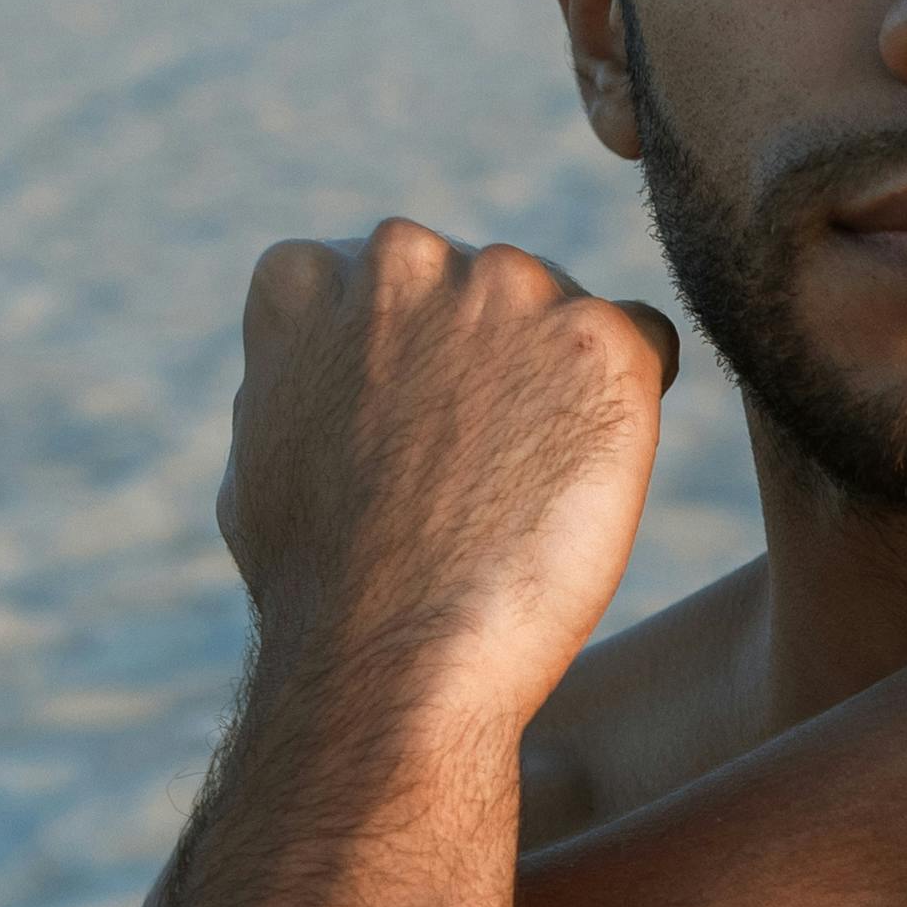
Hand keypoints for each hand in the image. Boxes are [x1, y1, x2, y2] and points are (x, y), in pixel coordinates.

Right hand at [216, 221, 677, 724]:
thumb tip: (336, 354)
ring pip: (558, 312)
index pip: (387, 278)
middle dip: (489, 359)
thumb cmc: (316, 583)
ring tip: (521, 487)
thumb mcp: (263, 445)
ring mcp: (506, 289)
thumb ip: (307, 369)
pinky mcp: (599, 338)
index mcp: (310, 274)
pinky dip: (629, 404)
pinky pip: (642, 343)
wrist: (387, 651)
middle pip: (479, 287)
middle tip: (476, 469)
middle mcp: (406, 256)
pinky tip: (583, 478)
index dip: (410, 360)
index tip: (412, 431)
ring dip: (556, 382)